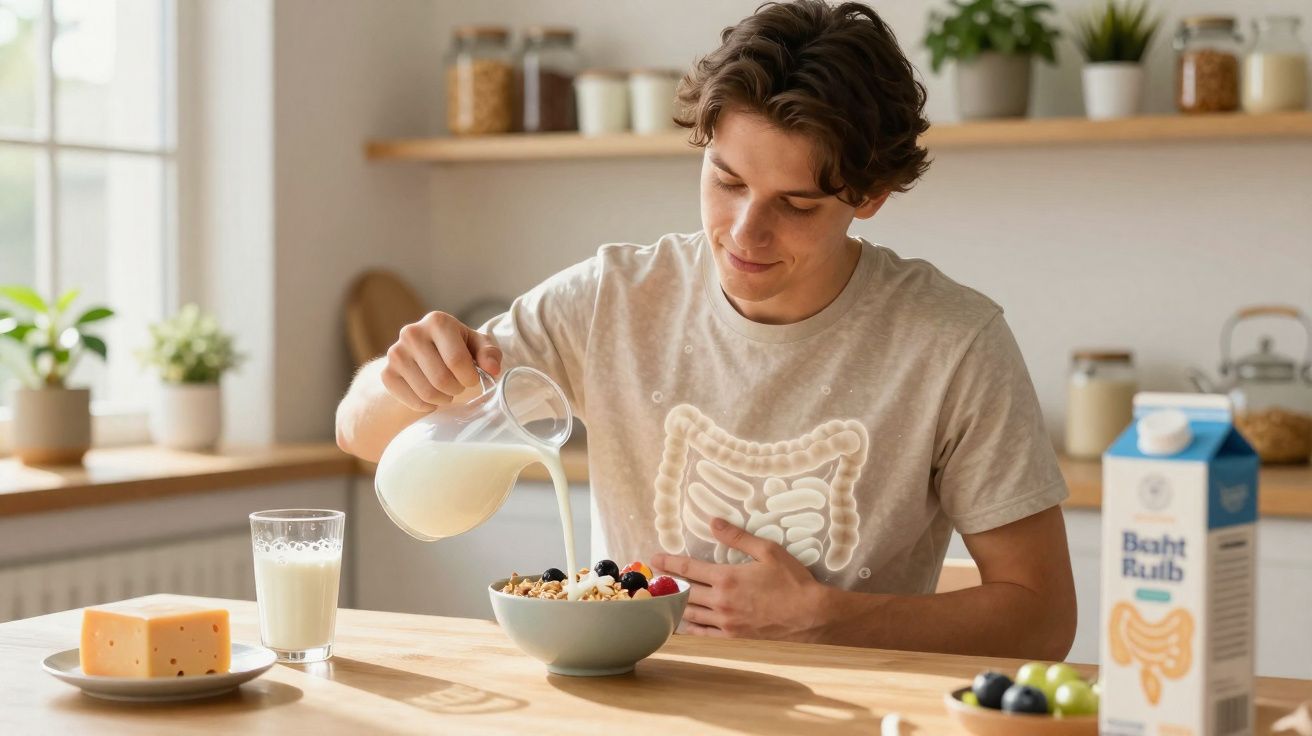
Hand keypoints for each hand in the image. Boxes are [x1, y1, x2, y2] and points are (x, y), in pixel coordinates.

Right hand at [380, 311, 501, 411]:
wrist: (420, 357)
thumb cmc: (457, 349)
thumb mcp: (477, 346)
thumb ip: (489, 354)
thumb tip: (492, 369)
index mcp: (438, 321)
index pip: (457, 360)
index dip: (470, 378)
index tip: (473, 379)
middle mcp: (412, 333)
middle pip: (441, 379)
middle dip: (457, 389)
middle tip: (458, 386)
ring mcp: (396, 353)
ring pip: (427, 392)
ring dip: (443, 398)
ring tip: (446, 391)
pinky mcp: (386, 373)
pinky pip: (412, 400)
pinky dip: (426, 405)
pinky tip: (431, 397)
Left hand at [652, 517, 827, 641]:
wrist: (812, 617)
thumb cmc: (793, 582)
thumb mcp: (768, 551)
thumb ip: (738, 537)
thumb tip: (714, 522)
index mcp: (727, 578)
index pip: (688, 569)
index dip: (669, 563)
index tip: (655, 558)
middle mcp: (721, 602)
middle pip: (684, 592)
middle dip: (666, 584)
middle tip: (653, 580)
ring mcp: (726, 624)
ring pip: (690, 615)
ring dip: (674, 606)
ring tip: (662, 600)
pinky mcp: (733, 639)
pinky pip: (703, 635)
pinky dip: (689, 629)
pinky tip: (683, 625)